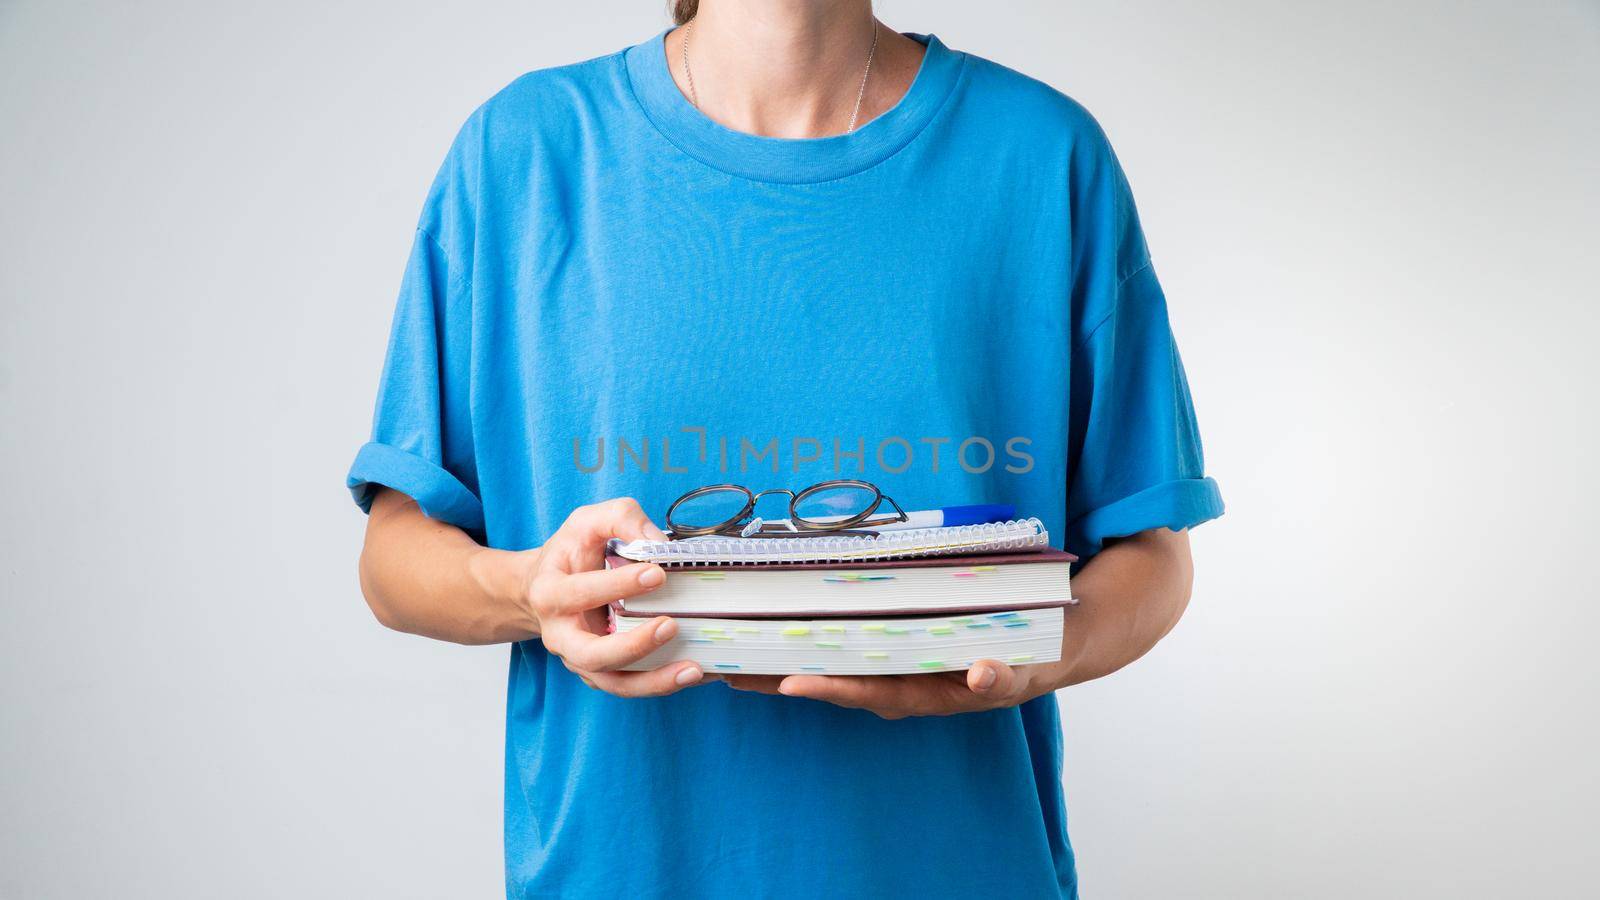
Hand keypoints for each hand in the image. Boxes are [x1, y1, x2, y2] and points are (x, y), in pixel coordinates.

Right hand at [517, 498, 708, 696]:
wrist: (541, 589)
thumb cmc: (571, 553)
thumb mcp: (588, 521)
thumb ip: (622, 519)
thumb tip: (661, 544)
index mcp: (550, 592)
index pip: (580, 592)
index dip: (619, 585)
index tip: (658, 573)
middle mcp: (559, 634)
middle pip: (591, 654)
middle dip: (633, 645)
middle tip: (670, 625)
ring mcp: (578, 659)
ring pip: (613, 682)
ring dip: (653, 680)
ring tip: (693, 669)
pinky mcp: (599, 673)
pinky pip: (630, 686)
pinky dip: (662, 684)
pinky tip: (696, 673)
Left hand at [724, 660, 1056, 719]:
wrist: (1035, 652)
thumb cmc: (1020, 662)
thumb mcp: (1019, 673)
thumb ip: (1000, 678)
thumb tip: (983, 673)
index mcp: (920, 693)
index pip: (865, 692)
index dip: (828, 688)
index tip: (788, 682)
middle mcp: (894, 683)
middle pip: (829, 681)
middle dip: (777, 678)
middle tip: (726, 672)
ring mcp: (886, 666)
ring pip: (826, 664)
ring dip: (778, 659)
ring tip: (729, 651)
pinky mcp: (885, 646)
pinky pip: (838, 643)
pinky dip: (803, 636)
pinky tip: (767, 624)